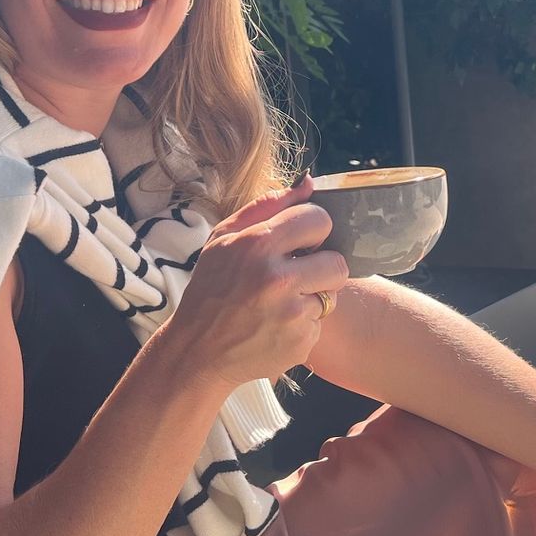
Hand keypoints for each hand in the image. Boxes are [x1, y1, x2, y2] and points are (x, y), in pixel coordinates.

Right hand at [154, 176, 349, 392]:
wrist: (197, 352)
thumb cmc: (210, 290)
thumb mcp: (223, 240)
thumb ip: (266, 206)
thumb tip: (308, 183)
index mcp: (256, 245)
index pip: (318, 219)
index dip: (312, 231)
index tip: (300, 243)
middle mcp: (276, 279)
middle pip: (337, 262)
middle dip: (321, 267)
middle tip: (297, 275)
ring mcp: (290, 314)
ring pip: (331, 295)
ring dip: (312, 297)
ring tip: (282, 303)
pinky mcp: (300, 342)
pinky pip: (319, 324)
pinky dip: (302, 326)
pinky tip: (275, 327)